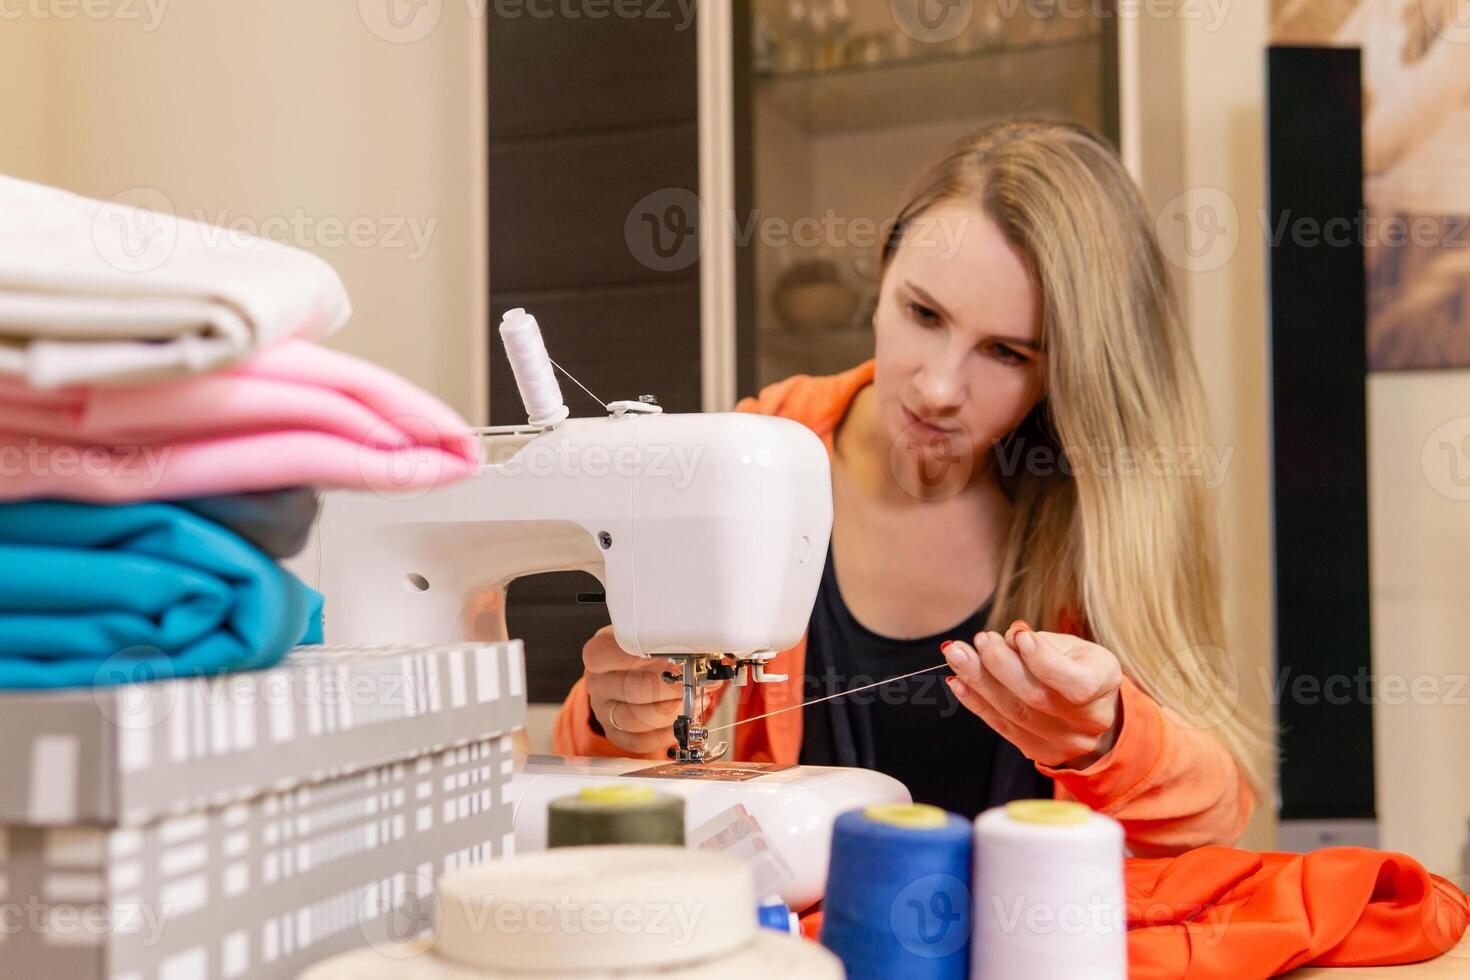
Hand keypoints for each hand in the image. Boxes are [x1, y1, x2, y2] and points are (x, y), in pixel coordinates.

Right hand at [582, 626, 707, 754]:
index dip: (645, 656)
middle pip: (631, 689)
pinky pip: (638, 741)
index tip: (675, 656)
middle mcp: (598, 683)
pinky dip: (664, 734)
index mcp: (599, 653)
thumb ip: (667, 640)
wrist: (629, 670)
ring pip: (634, 720)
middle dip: (670, 688)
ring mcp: (604, 711)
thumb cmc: (640, 651)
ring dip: (670, 713)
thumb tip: (701, 651)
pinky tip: (680, 721)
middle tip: (693, 683)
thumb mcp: (647, 634)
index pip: (609, 655)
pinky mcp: (615, 733)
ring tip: (691, 703)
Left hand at [942, 622, 1123, 769]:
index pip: (1076, 682)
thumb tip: (1008, 638)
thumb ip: (1044, 642)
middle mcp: (1089, 720)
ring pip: (1015, 714)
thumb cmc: (1078, 667)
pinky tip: (958, 682)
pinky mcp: (1040, 751)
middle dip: (999, 665)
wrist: (1092, 710)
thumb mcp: (1073, 646)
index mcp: (1104, 684)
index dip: (1043, 659)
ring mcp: (1064, 742)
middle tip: (979, 640)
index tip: (1017, 634)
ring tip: (956, 655)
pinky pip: (1002, 727)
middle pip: (1037, 698)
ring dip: (978, 681)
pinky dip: (976, 703)